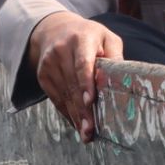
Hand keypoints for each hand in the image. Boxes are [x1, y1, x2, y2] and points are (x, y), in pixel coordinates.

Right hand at [27, 12, 121, 142]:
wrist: (55, 30)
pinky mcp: (43, 76)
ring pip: (64, 95)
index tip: (90, 101)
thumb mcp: (106, 38)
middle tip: (91, 130)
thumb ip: (115, 55)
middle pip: (73, 84)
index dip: (86, 83)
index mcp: (80, 39)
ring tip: (87, 134)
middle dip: (82, 109)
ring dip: (75, 116)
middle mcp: (61, 51)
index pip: (82, 63)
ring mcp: (49, 64)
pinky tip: (77, 125)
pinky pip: (56, 98)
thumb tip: (121, 79)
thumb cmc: (89, 37)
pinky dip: (67, 113)